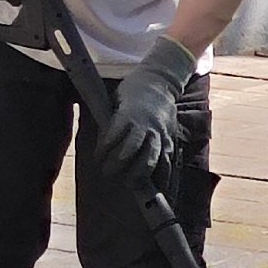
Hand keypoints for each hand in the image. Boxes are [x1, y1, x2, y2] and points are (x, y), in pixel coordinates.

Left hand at [99, 36, 195, 185]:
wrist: (161, 80)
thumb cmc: (133, 89)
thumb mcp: (116, 99)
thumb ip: (110, 119)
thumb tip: (100, 138)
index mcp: (128, 115)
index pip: (112, 138)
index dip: (103, 151)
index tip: (98, 158)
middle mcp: (145, 126)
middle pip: (129, 153)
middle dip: (117, 167)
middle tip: (108, 173)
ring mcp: (159, 134)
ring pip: (149, 161)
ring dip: (137, 175)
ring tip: (129, 183)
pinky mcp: (169, 139)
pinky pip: (166, 162)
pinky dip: (162, 177)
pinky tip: (156, 187)